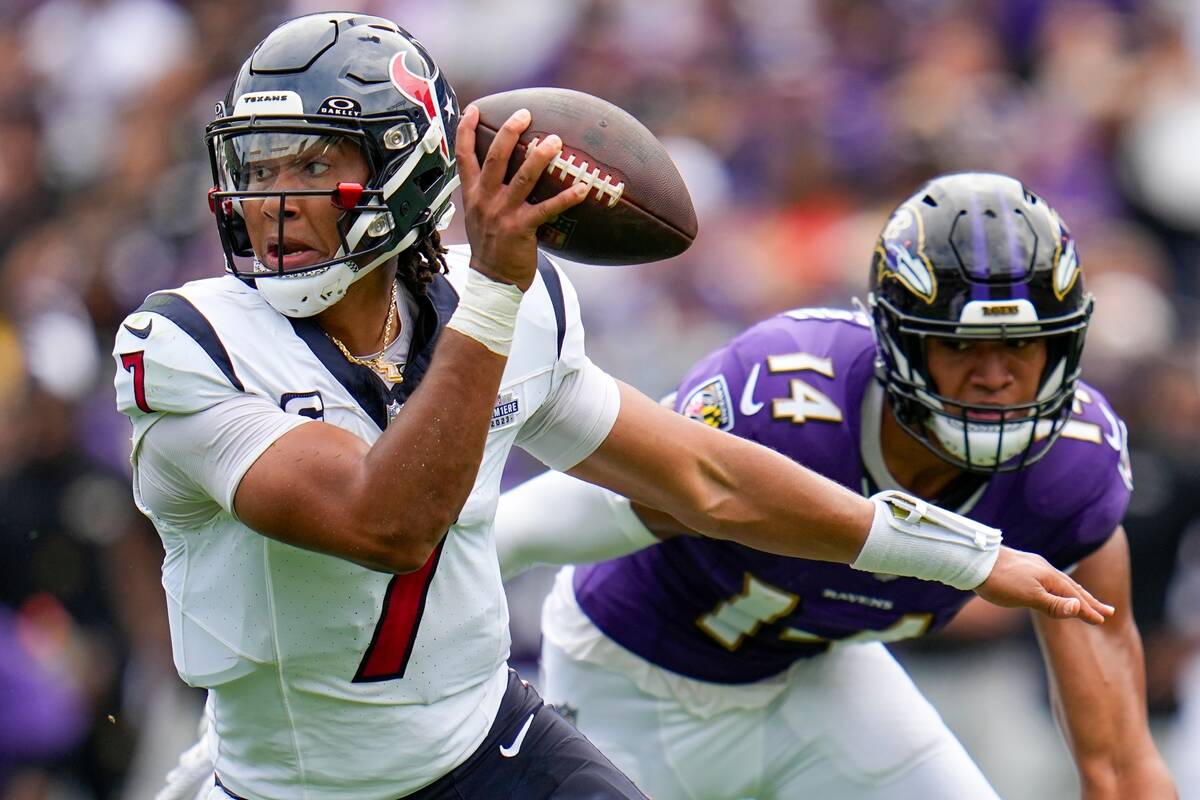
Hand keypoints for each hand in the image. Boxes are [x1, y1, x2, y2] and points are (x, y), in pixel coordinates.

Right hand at [455, 105, 589, 289]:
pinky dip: (567, 197)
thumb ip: (485, 194)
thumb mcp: (477, 217)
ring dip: (540, 157)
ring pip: (523, 178)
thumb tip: (501, 176)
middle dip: (509, 132)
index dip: (466, 130)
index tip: (474, 109)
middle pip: (495, 158)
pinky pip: (548, 209)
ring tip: (555, 140)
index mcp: (472, 194)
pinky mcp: (521, 229)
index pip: (463, 156)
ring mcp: (503, 214)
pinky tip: (583, 187)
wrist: (491, 282)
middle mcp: (485, 200)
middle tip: (525, 114)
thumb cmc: (490, 248)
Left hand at [974, 546, 1114, 623]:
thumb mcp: (1028, 596)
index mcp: (1051, 578)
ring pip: (1060, 582)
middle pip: (1073, 588)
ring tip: (1084, 599)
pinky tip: (1051, 587)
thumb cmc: (1000, 581)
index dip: (1088, 610)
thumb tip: (1079, 607)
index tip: (1103, 620)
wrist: (974, 559)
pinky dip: (1058, 586)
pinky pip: (1048, 578)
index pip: (1075, 598)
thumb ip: (1053, 604)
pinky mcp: (1022, 567)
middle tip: (1109, 611)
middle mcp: (1046, 570)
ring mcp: (1033, 567)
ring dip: (1075, 592)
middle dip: (1090, 601)